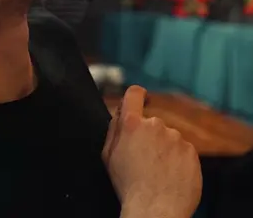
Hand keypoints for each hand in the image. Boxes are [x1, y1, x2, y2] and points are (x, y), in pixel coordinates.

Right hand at [102, 86, 201, 217]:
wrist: (156, 211)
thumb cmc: (128, 186)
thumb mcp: (109, 156)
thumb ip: (113, 129)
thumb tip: (119, 112)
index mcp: (132, 124)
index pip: (134, 94)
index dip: (137, 96)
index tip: (140, 100)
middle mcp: (155, 125)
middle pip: (152, 124)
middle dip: (149, 137)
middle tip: (145, 161)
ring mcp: (176, 138)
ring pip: (169, 139)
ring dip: (165, 150)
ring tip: (159, 174)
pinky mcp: (191, 151)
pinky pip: (183, 152)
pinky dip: (178, 162)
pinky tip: (172, 177)